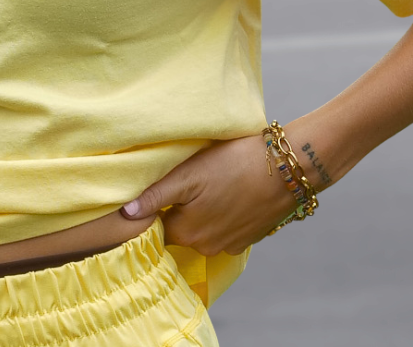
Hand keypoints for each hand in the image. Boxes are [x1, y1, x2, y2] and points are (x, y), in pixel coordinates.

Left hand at [119, 133, 298, 255]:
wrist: (288, 168)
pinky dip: (222, 214)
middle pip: (180, 229)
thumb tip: (125, 213)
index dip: (153, 207)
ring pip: (203, 228)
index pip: (156, 226)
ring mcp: (230, 245)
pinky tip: (228, 191)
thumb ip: (156, 196)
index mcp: (187, 233)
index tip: (158, 187)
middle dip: (178, 208)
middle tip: (186, 179)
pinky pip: (224, 228)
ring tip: (208, 183)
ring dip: (201, 211)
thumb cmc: (233, 165)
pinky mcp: (249, 237)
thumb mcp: (189, 174)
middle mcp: (206, 247)